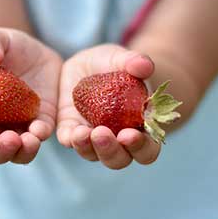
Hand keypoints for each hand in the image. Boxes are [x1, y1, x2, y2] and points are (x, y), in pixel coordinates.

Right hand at [0, 28, 61, 163]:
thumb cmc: (7, 45)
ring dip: (22, 152)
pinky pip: (40, 135)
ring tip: (30, 141)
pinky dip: (40, 136)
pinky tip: (42, 129)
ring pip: (18, 151)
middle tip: (11, 141)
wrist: (36, 51)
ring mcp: (20, 125)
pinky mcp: (41, 122)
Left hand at [57, 44, 160, 169]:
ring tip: (81, 133)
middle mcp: (118, 140)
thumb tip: (145, 65)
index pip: (148, 148)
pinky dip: (70, 140)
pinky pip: (69, 141)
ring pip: (93, 154)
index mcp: (140, 127)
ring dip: (88, 148)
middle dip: (111, 150)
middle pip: (119, 159)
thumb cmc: (115, 65)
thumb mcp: (123, 59)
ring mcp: (93, 138)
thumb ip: (135, 61)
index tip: (130, 135)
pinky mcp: (70, 130)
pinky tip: (70, 132)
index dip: (141, 147)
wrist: (86, 64)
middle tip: (102, 134)